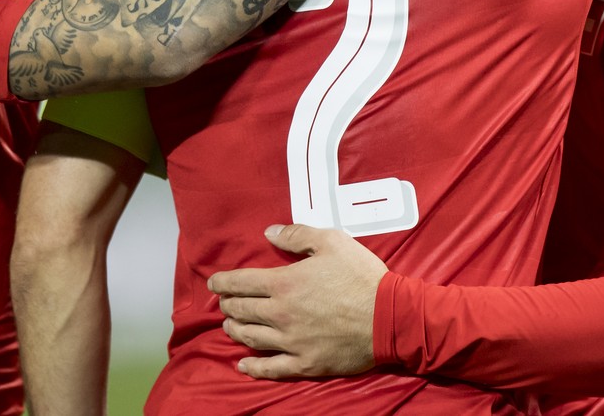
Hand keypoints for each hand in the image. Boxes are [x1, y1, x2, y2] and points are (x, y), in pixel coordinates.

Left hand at [206, 223, 387, 379]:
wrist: (389, 316)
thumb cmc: (362, 276)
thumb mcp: (333, 242)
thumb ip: (298, 235)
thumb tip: (269, 233)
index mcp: (285, 283)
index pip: (242, 282)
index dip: (223, 282)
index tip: (214, 282)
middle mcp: (281, 314)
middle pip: (242, 310)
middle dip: (228, 305)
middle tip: (224, 302)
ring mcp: (291, 342)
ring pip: (251, 338)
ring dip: (235, 330)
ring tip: (230, 325)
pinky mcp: (305, 363)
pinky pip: (271, 368)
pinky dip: (253, 367)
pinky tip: (242, 364)